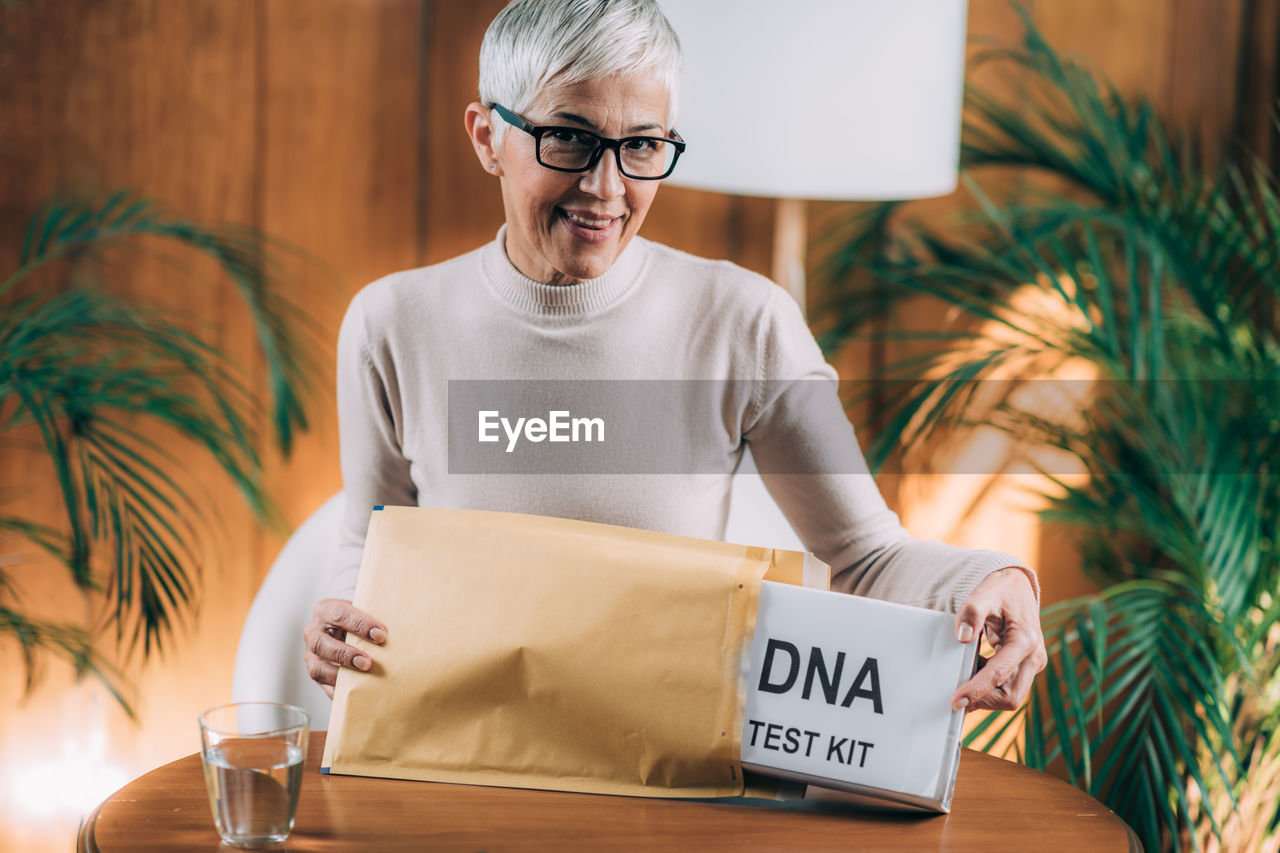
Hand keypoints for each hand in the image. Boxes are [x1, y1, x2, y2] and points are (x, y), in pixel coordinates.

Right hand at [303, 598, 387, 698]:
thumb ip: (376, 617)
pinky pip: (323, 684)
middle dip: (346, 653)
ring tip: (363, 675)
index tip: (381, 635)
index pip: (339, 614)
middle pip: (321, 643)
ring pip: (317, 667)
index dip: (360, 624)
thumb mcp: (364, 612)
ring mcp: (311, 654)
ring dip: (341, 673)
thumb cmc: (359, 620)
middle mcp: (313, 632)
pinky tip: (356, 689)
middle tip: (368, 661)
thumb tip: (403, 627)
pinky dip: (339, 689)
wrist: (346, 628)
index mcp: (325, 610)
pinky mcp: (316, 672)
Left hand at [951, 567, 1045, 711]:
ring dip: (985, 694)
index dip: (977, 690)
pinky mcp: (1025, 668)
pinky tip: (972, 671)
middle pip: (1010, 696)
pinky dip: (988, 686)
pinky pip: (1007, 687)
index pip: (999, 674)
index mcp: (1025, 641)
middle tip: (955, 696)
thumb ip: (972, 612)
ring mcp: (1032, 665)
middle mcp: (1034, 657)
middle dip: (983, 700)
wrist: (1017, 588)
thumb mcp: (985, 594)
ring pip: (1010, 696)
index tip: (956, 701)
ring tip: (962, 678)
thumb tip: (962, 636)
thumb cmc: (1001, 591)